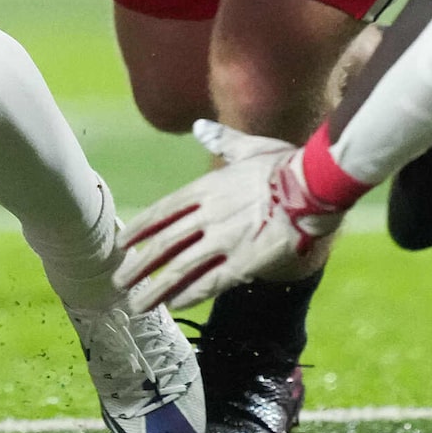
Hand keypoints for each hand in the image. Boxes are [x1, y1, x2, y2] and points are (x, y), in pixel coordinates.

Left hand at [115, 122, 350, 313]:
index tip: (122, 243)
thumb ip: (221, 140)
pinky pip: (209, 283)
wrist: (312, 188)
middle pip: (163, 244)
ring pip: (180, 269)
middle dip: (139, 266)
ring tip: (137, 305)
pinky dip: (189, 295)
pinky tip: (174, 305)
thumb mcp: (248, 147)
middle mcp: (208, 217)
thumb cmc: (284, 164)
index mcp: (206, 189)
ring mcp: (223, 241)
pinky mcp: (243, 263)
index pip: (162, 212)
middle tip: (119, 282)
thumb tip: (200, 126)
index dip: (140, 229)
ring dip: (156, 289)